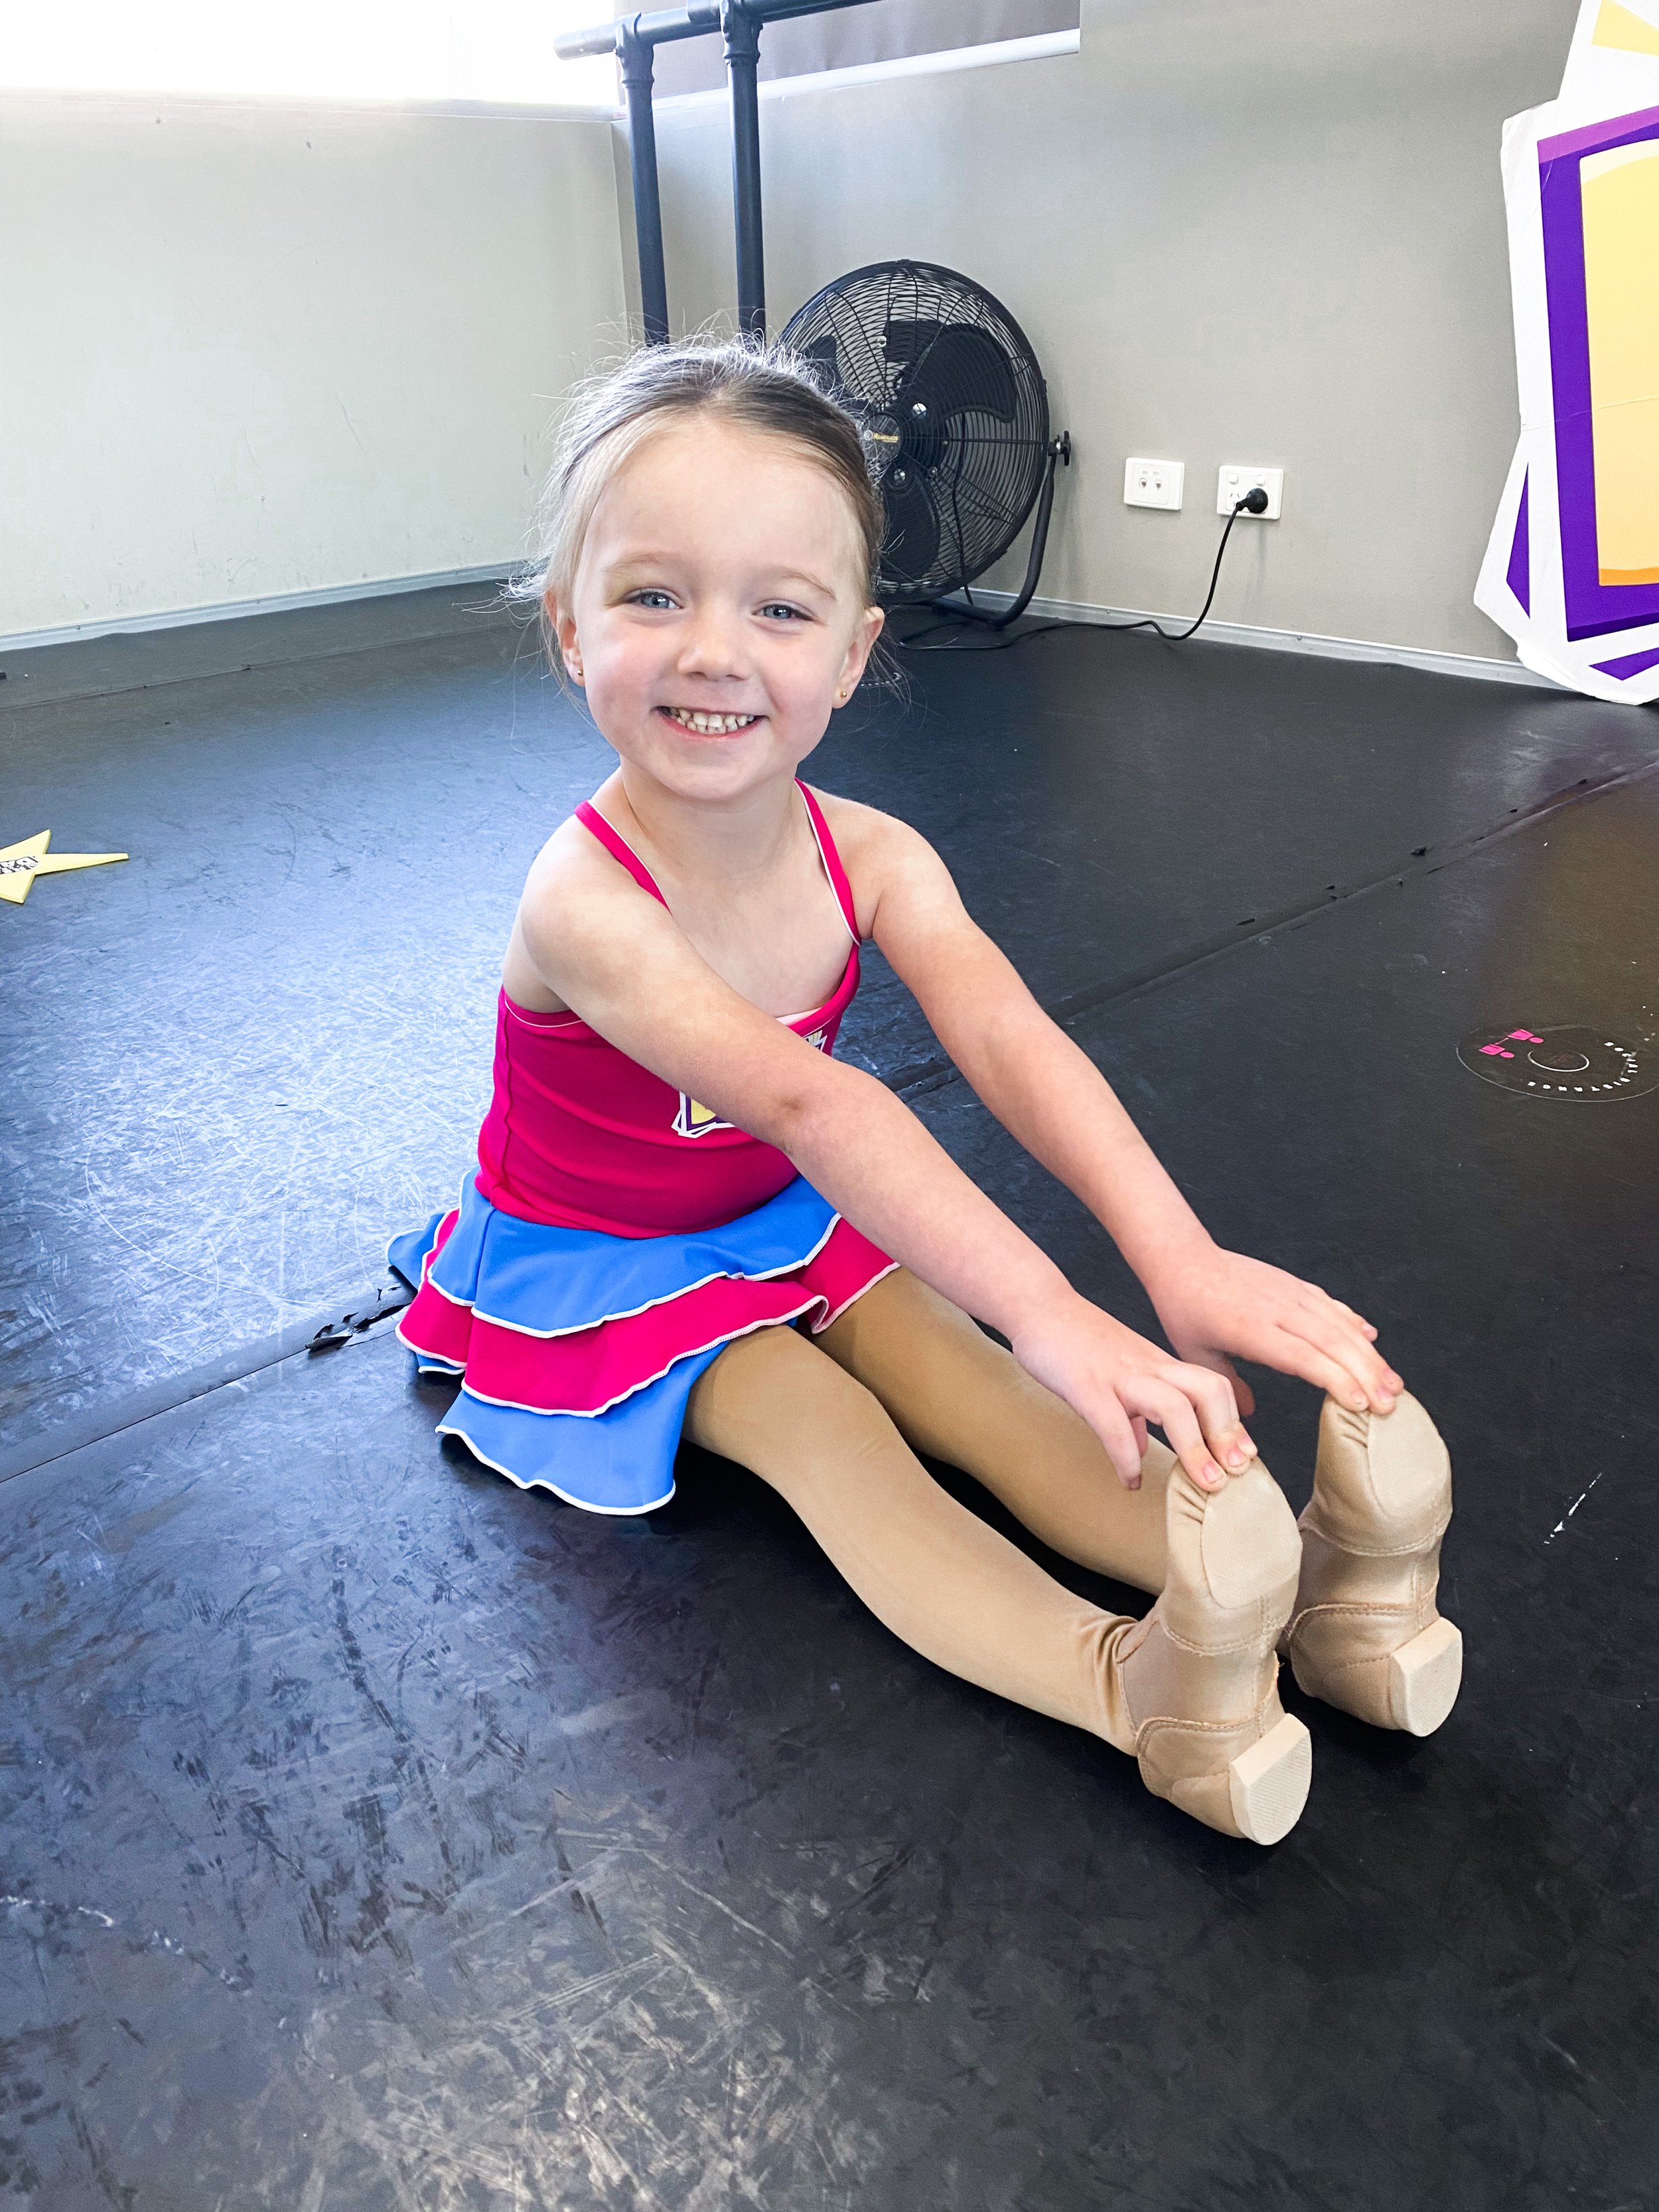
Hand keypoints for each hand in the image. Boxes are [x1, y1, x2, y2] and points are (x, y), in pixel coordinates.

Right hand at [1010, 1294, 1256, 1492]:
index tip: (1244, 1458)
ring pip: (1172, 1406)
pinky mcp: (1086, 1384)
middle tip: (1232, 1474)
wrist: (1040, 1306)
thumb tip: (1138, 1445)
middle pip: (1207, 1391)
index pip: (1214, 1388)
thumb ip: (1134, 1409)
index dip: (1234, 1423)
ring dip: (1193, 1448)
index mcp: (1159, 1365)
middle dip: (1226, 1435)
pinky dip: (1126, 1457)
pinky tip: (1130, 1480)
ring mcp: (1119, 1375)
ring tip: (1202, 1484)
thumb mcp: (1119, 1372)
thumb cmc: (1078, 1340)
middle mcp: (1148, 1368)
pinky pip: (1113, 1423)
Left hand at [1149, 1244, 1401, 1419]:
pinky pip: (1331, 1305)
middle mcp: (1278, 1308)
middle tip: (1390, 1404)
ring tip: (1392, 1382)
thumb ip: (1227, 1386)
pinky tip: (1371, 1339)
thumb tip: (1250, 1415)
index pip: (1303, 1357)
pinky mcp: (1294, 1284)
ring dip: (1370, 1353)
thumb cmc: (1185, 1310)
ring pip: (1340, 1323)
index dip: (1336, 1379)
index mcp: (1252, 1329)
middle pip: (1333, 1342)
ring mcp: (1290, 1292)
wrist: (1183, 1259)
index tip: (1360, 1402)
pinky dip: (1354, 1323)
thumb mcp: (1196, 1356)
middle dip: (1367, 1374)